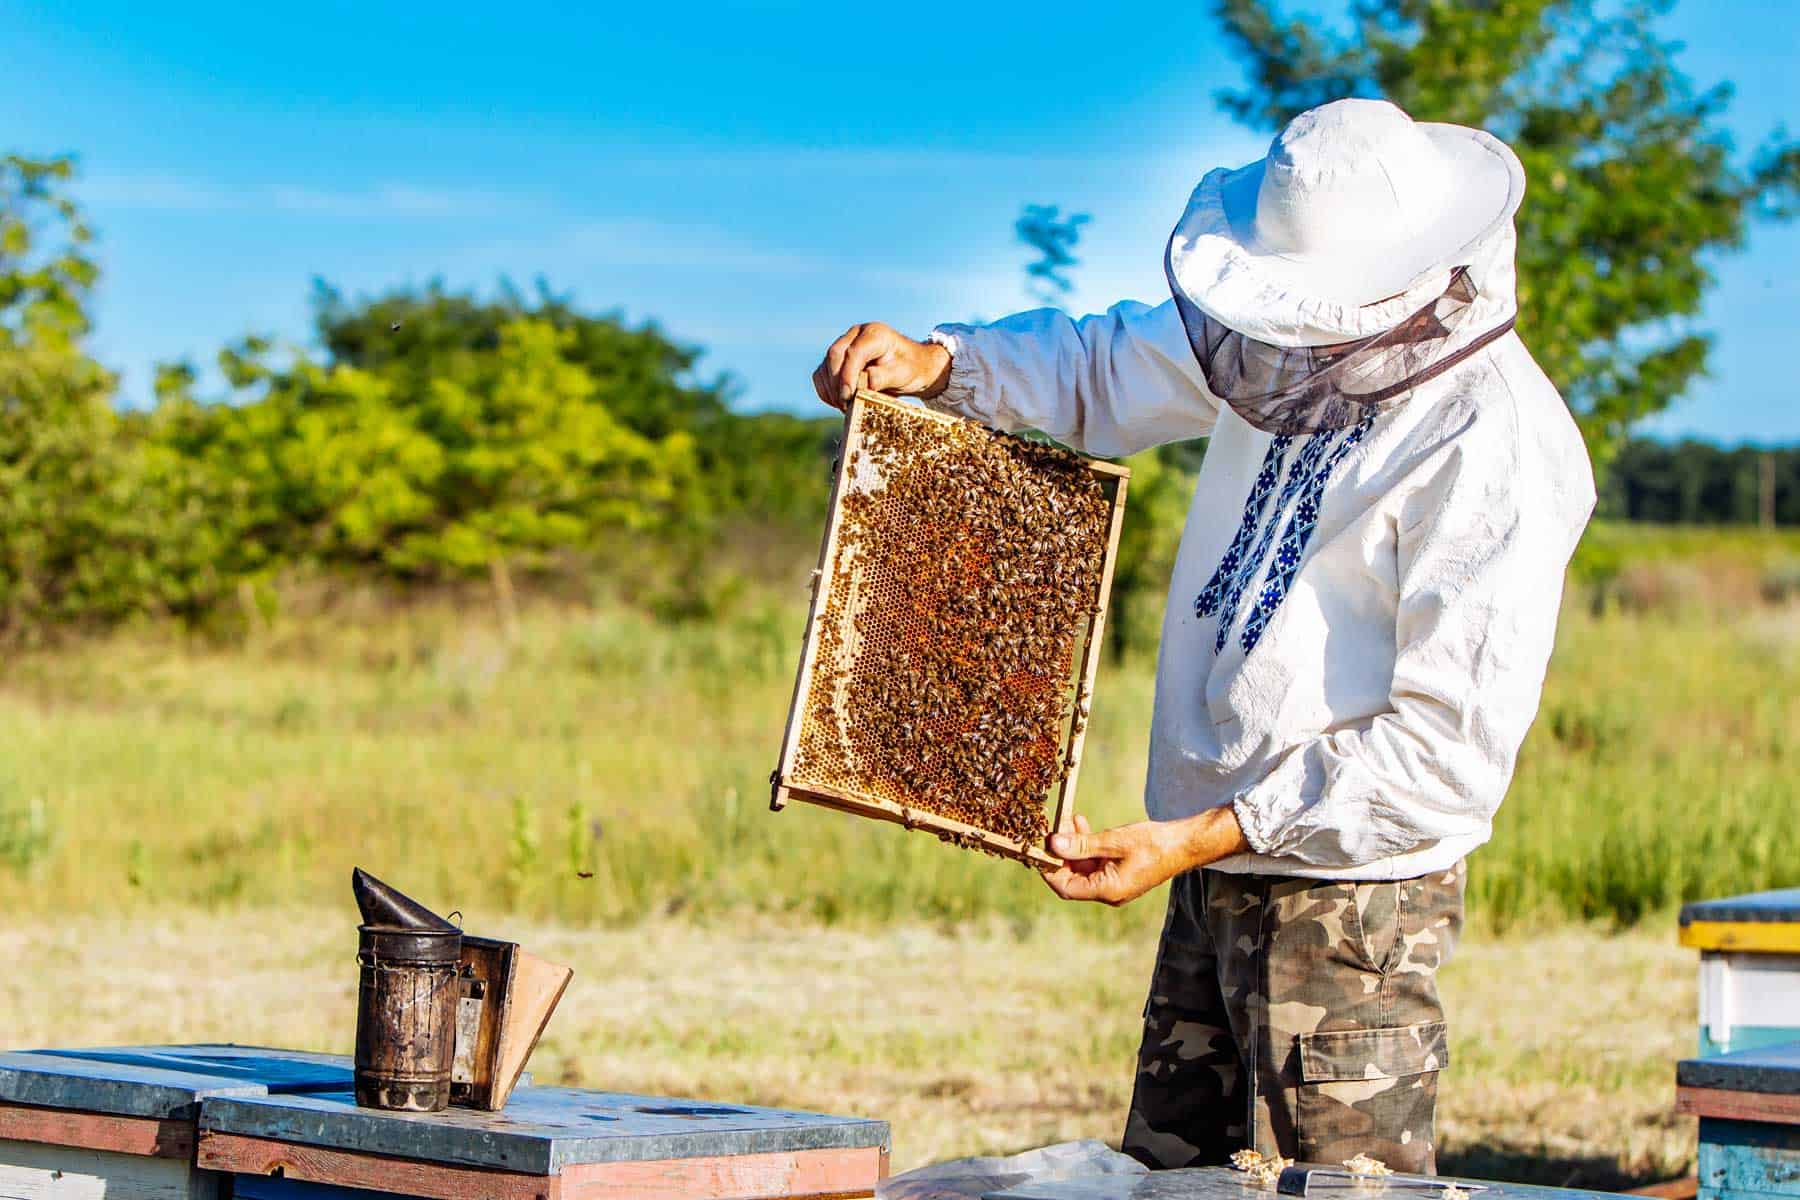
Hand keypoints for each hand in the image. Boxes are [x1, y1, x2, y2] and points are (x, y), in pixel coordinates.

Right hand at [812, 322, 951, 409]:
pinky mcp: (837, 360)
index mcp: (875, 333)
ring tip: (846, 407)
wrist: (913, 366)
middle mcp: (856, 334)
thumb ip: (884, 377)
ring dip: (831, 390)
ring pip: (825, 366)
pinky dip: (826, 391)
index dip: (848, 374)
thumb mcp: (904, 373)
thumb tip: (864, 384)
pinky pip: (821, 376)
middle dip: (837, 383)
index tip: (848, 396)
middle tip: (846, 405)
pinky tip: (840, 403)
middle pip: (834, 355)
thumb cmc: (911, 368)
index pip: (854, 351)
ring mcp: (844, 345)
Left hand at [1040, 809, 1250, 905]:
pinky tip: (1083, 824)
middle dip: (1061, 852)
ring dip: (1074, 845)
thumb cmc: (1153, 843)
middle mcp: (1109, 892)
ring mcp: (1114, 884)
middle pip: (1072, 877)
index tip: (1039, 848)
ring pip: (1082, 867)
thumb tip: (1054, 844)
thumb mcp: (1114, 841)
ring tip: (1069, 820)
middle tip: (1053, 828)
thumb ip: (1083, 844)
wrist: (1184, 844)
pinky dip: (1087, 846)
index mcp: (1107, 890)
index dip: (1049, 869)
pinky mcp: (1120, 873)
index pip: (1065, 887)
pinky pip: (1095, 863)